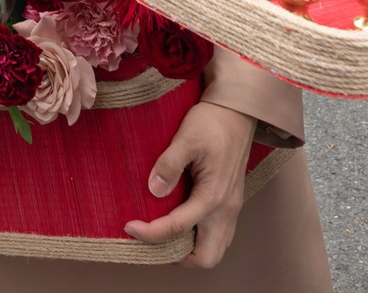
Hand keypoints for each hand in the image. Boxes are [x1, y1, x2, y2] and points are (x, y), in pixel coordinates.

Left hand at [123, 102, 255, 268]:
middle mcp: (226, 209)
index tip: (129, 227)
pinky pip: (219, 236)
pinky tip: (183, 222)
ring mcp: (231, 208)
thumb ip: (169, 164)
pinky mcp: (231, 202)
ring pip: (215, 250)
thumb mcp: (186, 136)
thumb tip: (154, 190)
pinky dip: (200, 239)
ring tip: (165, 235)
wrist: (238, 110)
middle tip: (152, 239)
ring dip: (191, 250)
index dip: (150, 233)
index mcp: (213, 196)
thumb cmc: (212, 121)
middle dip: (177, 256)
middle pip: (205, 257)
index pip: (178, 228)